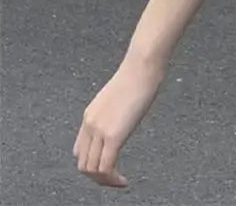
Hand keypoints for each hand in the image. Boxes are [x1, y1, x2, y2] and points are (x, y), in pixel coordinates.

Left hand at [73, 56, 164, 186]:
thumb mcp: (120, 96)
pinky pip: (106, 167)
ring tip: (119, 182)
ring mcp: (99, 130)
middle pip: (83, 163)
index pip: (80, 150)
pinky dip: (112, 180)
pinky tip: (123, 181)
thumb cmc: (138, 75)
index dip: (91, 163)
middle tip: (114, 179)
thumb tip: (124, 117)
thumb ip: (115, 111)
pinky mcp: (113, 135)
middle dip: (97, 176)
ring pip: (92, 170)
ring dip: (104, 181)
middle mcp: (90, 125)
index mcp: (90, 115)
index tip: (108, 166)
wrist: (142, 66)